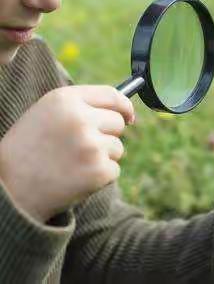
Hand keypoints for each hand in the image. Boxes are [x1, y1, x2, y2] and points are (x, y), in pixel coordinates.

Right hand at [0, 85, 134, 223]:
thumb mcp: (47, 114)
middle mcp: (80, 119)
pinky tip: (75, 178)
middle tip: (80, 148)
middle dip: (107, 135)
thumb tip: (125, 111)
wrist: (8, 190)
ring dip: (102, 157)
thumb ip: (82, 106)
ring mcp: (91, 145)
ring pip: (118, 148)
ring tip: (72, 164)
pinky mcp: (98, 171)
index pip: (112, 95)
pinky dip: (100, 177)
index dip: (124, 105)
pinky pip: (114, 170)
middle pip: (118, 122)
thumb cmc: (28, 149)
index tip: (129, 115)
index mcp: (65, 99)